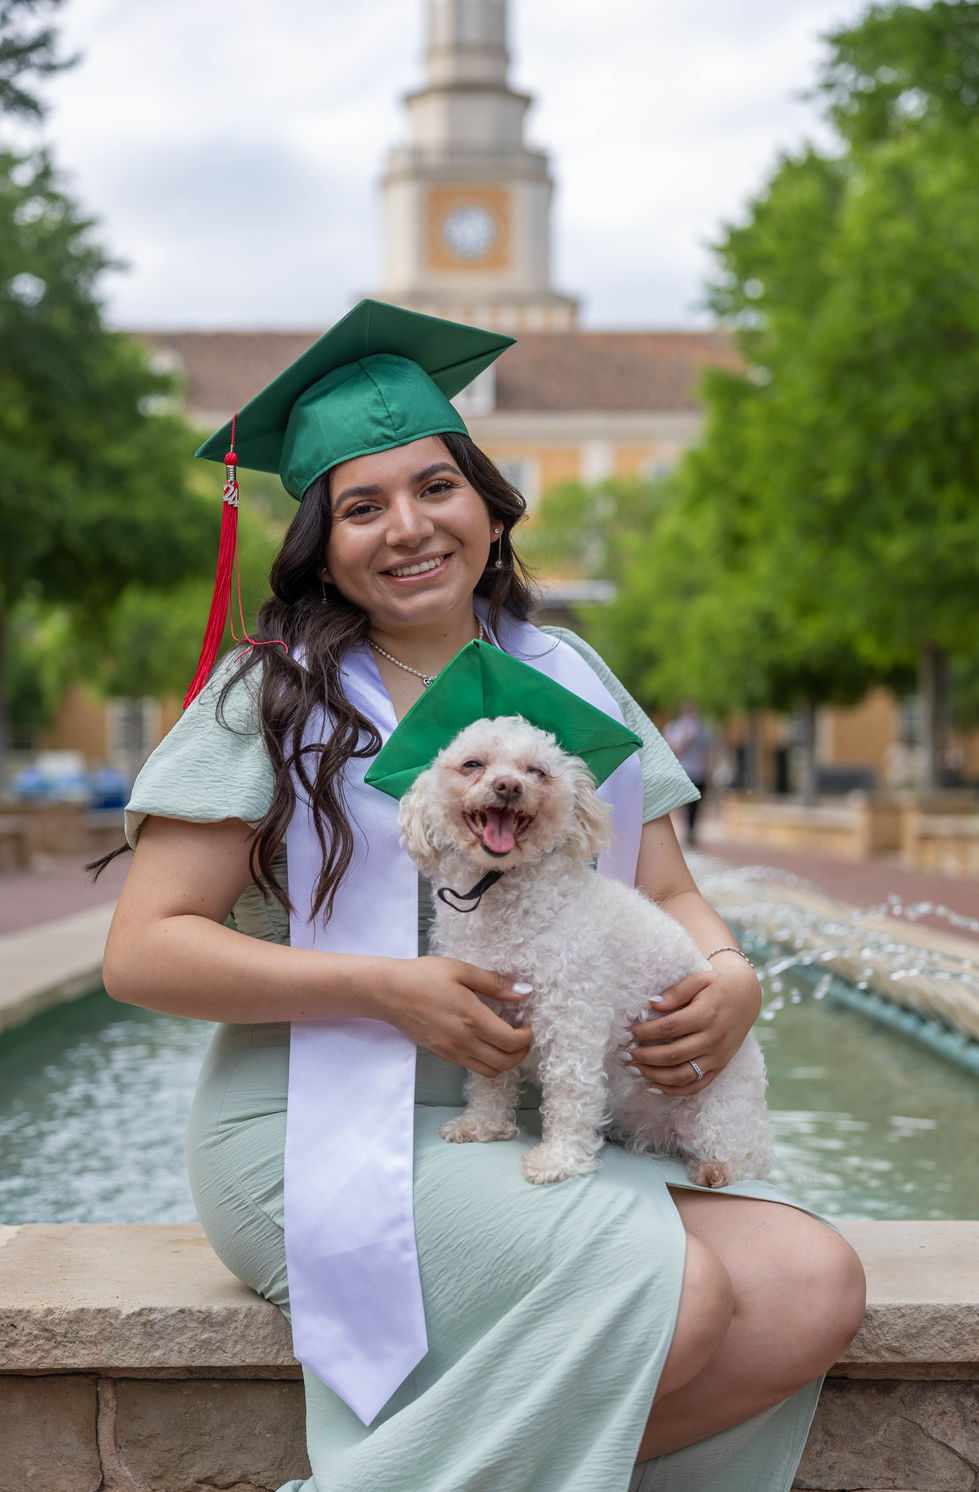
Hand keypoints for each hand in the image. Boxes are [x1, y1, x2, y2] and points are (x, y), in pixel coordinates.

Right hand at [379, 955, 532, 1077]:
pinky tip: (485, 1041)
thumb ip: (495, 984)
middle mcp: (463, 1041)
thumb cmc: (423, 976)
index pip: (511, 1042)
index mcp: (472, 1019)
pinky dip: (486, 1060)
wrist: (388, 992)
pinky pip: (472, 1067)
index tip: (526, 1023)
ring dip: (505, 1060)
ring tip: (505, 1040)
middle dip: (521, 1052)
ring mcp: (451, 1052)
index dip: (526, 1037)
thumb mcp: (462, 970)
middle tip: (522, 1034)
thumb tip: (524, 993)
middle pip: (505, 1063)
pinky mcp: (442, 1054)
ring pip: (490, 1071)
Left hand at [627, 957, 760, 1094]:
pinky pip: (697, 1086)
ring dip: (656, 1076)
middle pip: (673, 1055)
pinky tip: (654, 1086)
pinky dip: (674, 1090)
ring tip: (636, 1069)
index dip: (646, 1032)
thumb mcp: (699, 979)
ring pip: (683, 1075)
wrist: (747, 998)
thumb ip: (676, 991)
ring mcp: (717, 1056)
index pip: (670, 1028)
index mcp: (707, 1015)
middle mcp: (713, 1039)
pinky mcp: (720, 1067)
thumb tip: (652, 1004)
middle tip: (627, 1053)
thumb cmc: (718, 986)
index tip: (630, 1032)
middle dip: (646, 1056)